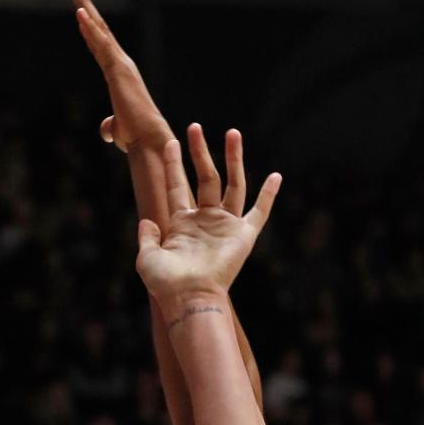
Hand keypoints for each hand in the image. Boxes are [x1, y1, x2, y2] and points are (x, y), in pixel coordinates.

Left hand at [70, 0, 172, 155]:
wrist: (149, 141)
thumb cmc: (136, 136)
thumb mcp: (118, 129)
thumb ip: (110, 126)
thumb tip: (106, 131)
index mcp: (119, 74)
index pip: (99, 45)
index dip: (88, 27)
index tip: (79, 10)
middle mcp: (121, 63)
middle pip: (99, 28)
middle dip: (85, 3)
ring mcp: (120, 64)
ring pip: (99, 29)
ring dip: (85, 5)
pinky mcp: (119, 70)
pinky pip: (102, 44)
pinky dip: (91, 28)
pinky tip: (80, 13)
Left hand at [135, 124, 280, 307]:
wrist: (189, 297)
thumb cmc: (166, 283)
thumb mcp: (147, 257)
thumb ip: (147, 237)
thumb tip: (148, 220)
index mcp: (181, 225)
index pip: (177, 186)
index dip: (174, 165)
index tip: (171, 143)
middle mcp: (205, 222)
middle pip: (205, 179)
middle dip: (200, 153)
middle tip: (195, 127)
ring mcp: (225, 227)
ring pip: (233, 185)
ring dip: (233, 159)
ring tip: (232, 132)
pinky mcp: (244, 236)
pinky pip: (260, 212)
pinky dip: (269, 195)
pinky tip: (276, 176)